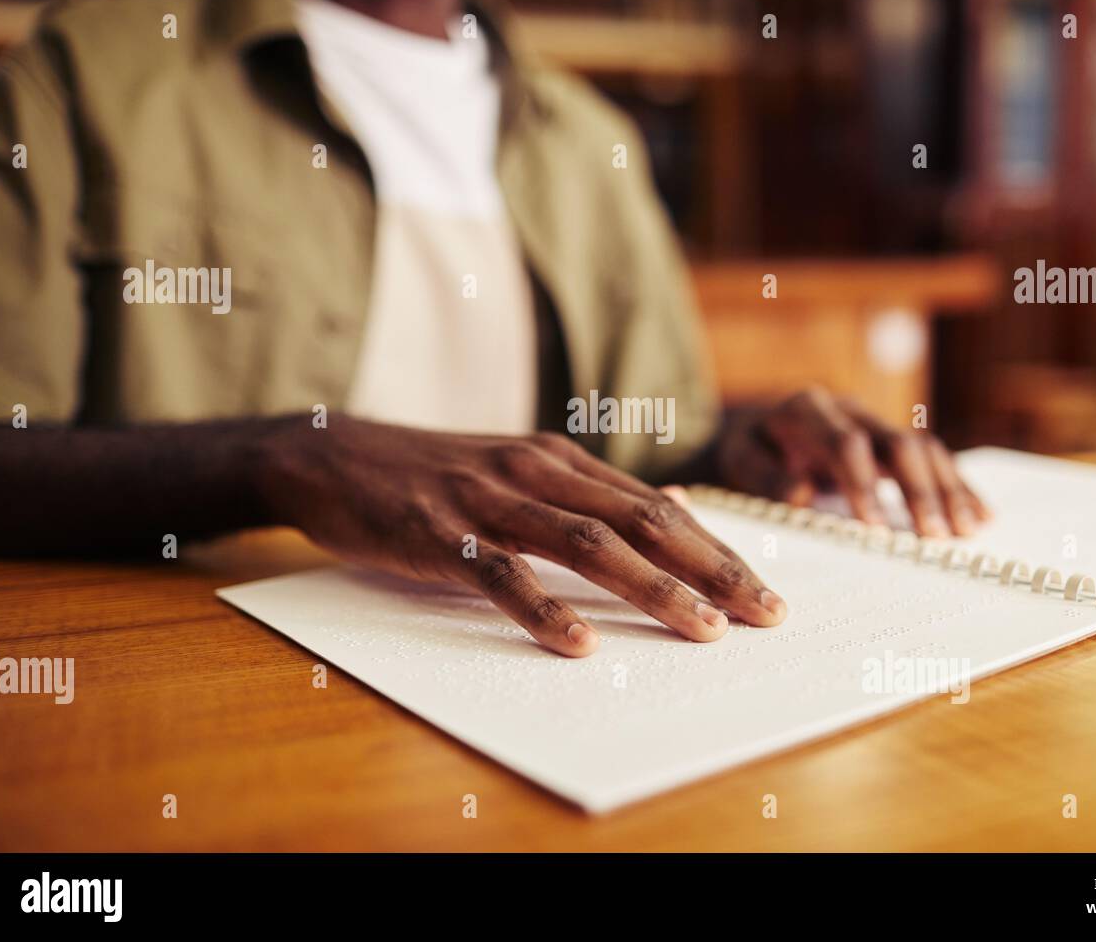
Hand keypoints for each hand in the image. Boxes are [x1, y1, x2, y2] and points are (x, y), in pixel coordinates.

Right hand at [257, 416, 786, 656]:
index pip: (659, 507)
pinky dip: (543, 608)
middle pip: (643, 521)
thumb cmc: (432, 473)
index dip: (718, 550)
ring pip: (588, 543)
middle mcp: (537, 471)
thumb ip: (595, 492)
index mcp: (561, 461)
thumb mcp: (521, 469)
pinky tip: (579, 644)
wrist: (331, 453)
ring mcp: (489, 499)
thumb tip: (678, 505)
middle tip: (764, 615)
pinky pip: (500, 572)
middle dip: (712, 570)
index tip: (765, 591)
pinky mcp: (439, 532)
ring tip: (703, 631)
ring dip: (653, 589)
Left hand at [716, 388, 989, 536]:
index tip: (875, 530)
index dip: (863, 485)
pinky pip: (933, 459)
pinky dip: (957, 486)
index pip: (845, 443)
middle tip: (935, 537)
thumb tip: (802, 495)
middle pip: (897, 443)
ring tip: (968, 531)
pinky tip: (981, 516)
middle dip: (919, 491)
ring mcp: (876, 423)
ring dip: (948, 490)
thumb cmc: (748, 448)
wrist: (754, 425)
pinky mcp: (892, 441)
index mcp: (808, 410)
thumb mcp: (738, 458)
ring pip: (924, 448)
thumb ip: (764, 475)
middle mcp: (850, 410)